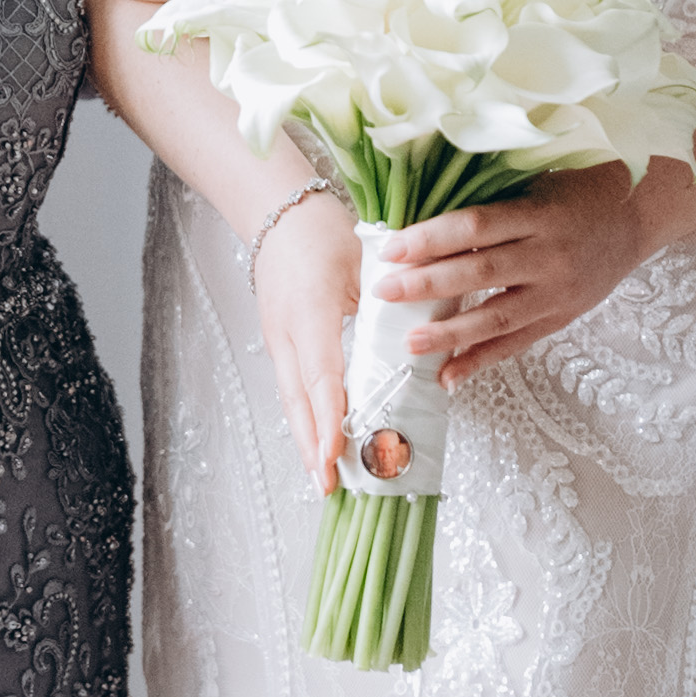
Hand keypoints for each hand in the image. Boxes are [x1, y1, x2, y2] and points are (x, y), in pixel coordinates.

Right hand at [247, 184, 358, 490]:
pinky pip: (292, 387)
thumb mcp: (360, 264)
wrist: (280, 211)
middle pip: (298, 400)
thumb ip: (385, 306)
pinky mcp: (277, 340)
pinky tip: (317, 439)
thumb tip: (418, 346)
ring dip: (307, 438)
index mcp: (310, 311)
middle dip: (313, 444)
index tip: (337, 452)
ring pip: (291, 399)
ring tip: (322, 476)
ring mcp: (277, 338)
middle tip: (327, 485)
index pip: (321, 375)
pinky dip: (304, 417)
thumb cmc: (325, 232)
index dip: (329, 417)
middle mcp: (286, 332)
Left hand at [361, 164, 693, 384]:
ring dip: (451, 334)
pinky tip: (448, 376)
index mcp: (538, 213)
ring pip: (497, 317)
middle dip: (427, 285)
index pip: (475, 225)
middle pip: (480, 271)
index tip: (390, 249)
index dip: (430, 238)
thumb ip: (490, 200)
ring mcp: (557, 291)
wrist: (639, 214)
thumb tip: (422, 213)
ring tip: (410, 343)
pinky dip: (481, 361)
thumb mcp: (536, 181)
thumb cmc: (578, 188)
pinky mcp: (562, 317)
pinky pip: (517, 344)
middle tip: (384, 292)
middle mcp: (549, 254)